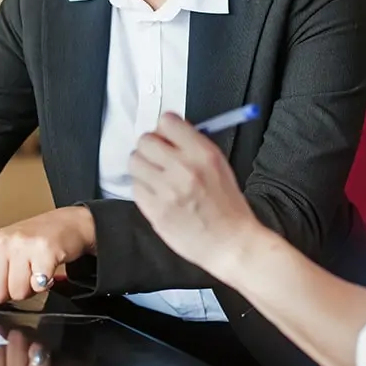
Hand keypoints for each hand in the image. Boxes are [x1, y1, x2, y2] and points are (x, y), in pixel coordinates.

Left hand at [0, 207, 94, 315]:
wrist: (66, 223)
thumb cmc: (29, 240)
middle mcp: (1, 244)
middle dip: (9, 292)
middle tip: (20, 274)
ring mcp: (23, 247)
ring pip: (17, 294)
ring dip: (28, 288)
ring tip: (34, 270)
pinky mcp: (45, 252)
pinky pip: (38, 286)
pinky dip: (44, 283)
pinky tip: (47, 270)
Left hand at [130, 112, 259, 274]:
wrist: (230, 243)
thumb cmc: (227, 207)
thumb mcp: (219, 165)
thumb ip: (193, 146)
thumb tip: (168, 132)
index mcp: (203, 154)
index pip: (167, 122)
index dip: (164, 130)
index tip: (165, 138)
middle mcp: (183, 168)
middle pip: (145, 140)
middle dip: (150, 147)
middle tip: (157, 158)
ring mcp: (167, 190)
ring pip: (135, 162)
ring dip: (143, 168)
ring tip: (156, 178)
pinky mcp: (155, 211)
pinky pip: (135, 188)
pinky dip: (143, 189)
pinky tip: (158, 196)